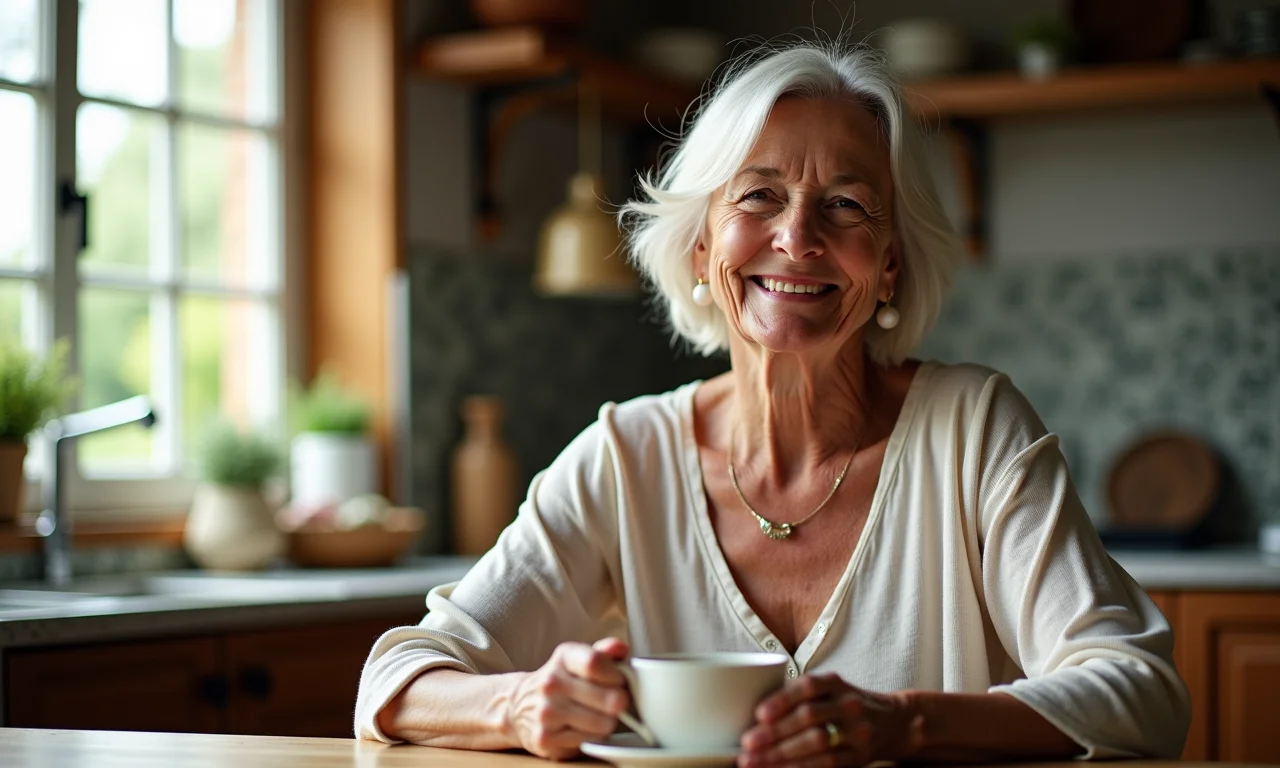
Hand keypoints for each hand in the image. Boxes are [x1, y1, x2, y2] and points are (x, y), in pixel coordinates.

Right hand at [504, 637, 630, 759]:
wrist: (520, 706)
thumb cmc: (562, 681)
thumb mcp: (581, 660)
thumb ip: (605, 652)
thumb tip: (620, 648)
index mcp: (564, 657)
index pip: (595, 663)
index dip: (617, 675)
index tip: (621, 680)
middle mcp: (551, 683)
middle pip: (608, 698)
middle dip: (621, 702)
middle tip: (616, 702)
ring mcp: (546, 712)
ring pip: (602, 723)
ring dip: (609, 722)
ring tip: (600, 715)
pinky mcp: (545, 738)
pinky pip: (588, 741)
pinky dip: (592, 737)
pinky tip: (583, 728)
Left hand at [738, 673, 923, 766]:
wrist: (895, 722)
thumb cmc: (846, 705)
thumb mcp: (830, 690)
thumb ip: (799, 696)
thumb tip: (754, 715)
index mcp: (836, 683)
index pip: (808, 687)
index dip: (782, 700)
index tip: (759, 714)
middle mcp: (848, 704)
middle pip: (809, 717)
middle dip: (775, 733)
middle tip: (747, 744)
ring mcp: (857, 731)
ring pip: (817, 743)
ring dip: (782, 755)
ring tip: (755, 762)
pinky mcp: (860, 756)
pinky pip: (828, 764)